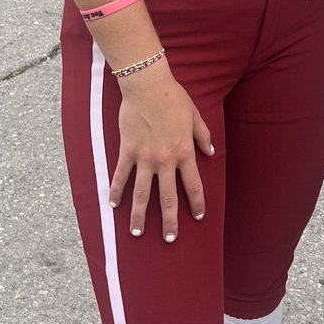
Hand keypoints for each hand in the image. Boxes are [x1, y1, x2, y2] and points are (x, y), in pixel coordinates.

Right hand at [110, 59, 213, 241]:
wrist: (148, 85)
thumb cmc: (173, 97)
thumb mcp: (195, 115)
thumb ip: (203, 136)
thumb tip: (211, 153)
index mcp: (185, 151)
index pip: (193, 184)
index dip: (197, 203)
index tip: (199, 216)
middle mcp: (166, 160)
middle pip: (168, 197)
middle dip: (170, 221)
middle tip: (169, 239)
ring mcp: (145, 157)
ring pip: (142, 193)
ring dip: (140, 215)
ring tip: (137, 232)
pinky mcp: (128, 151)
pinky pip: (121, 176)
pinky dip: (116, 191)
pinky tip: (112, 205)